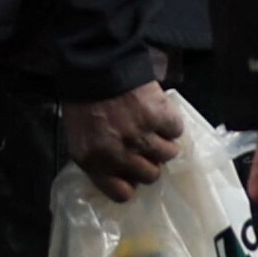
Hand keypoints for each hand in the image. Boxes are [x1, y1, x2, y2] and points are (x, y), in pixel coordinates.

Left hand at [62, 83, 184, 202]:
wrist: (96, 63)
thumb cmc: (85, 101)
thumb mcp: (80, 136)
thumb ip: (98, 159)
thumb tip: (123, 176)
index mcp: (94, 161)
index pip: (121, 193)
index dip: (130, 183)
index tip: (133, 174)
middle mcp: (117, 153)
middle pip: (150, 175)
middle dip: (150, 162)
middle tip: (145, 147)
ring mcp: (139, 135)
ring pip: (168, 155)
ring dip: (164, 143)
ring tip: (155, 129)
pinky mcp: (158, 116)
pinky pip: (176, 130)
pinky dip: (172, 123)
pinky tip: (160, 114)